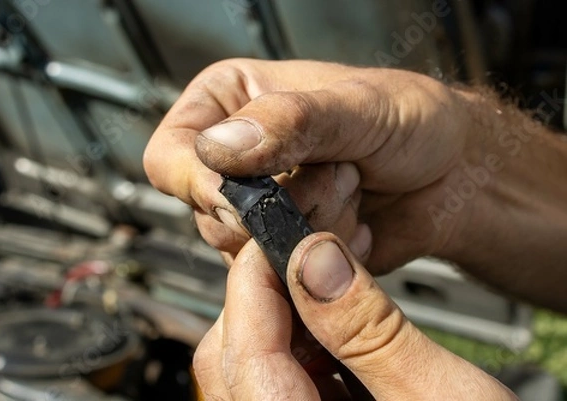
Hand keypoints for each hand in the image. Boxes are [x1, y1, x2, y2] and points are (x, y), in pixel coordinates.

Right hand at [144, 59, 473, 271]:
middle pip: (206, 210)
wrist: (455, 174)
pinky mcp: (285, 248)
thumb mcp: (356, 106)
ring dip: (309, 229)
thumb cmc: (411, 121)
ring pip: (244, 250)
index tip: (246, 196)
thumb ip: (290, 121)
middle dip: (281, 204)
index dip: (200, 182)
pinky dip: (322, 257)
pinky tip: (355, 226)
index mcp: (231, 104)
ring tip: (354, 192)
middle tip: (341, 174)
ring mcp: (260, 208)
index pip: (171, 154)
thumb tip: (219, 147)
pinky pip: (280, 275)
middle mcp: (237, 160)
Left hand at [193, 231, 516, 399]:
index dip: (253, 280)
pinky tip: (344, 343)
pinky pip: (285, 390)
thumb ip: (370, 329)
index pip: (238, 351)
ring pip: (254, 373)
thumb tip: (315, 258)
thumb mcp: (437, 397)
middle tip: (311, 262)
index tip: (280, 236)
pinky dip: (308, 356)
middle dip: (269, 300)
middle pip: (233, 362)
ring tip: (335, 301)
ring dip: (289, 326)